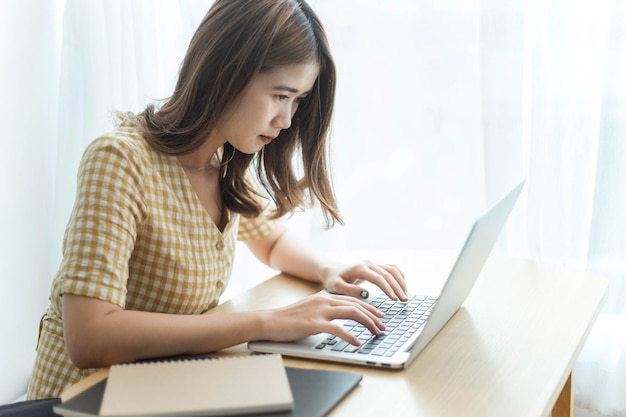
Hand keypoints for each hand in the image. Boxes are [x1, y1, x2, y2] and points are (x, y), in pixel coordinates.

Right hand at [260, 292, 385, 345]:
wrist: (270, 321)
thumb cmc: (288, 319)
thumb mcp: (310, 309)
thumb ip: (326, 310)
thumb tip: (341, 318)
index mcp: (325, 297)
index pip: (353, 300)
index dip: (369, 308)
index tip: (379, 316)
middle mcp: (325, 301)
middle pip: (356, 305)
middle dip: (373, 316)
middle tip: (383, 326)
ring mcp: (320, 311)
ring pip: (352, 313)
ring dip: (367, 323)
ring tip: (375, 333)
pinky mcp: (314, 324)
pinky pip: (338, 329)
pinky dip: (350, 336)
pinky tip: (357, 342)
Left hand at [322, 261, 407, 301]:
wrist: (333, 271)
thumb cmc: (334, 280)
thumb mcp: (337, 287)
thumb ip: (350, 290)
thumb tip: (366, 294)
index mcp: (360, 268)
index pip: (378, 278)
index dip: (388, 288)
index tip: (394, 299)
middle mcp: (369, 264)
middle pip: (388, 274)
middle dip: (398, 287)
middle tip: (404, 300)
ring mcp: (374, 264)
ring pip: (393, 270)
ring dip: (401, 283)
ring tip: (405, 296)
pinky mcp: (377, 266)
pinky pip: (392, 269)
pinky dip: (399, 276)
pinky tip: (403, 286)